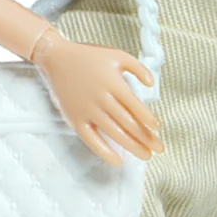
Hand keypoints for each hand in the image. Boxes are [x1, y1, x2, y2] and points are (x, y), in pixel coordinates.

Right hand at [30, 28, 163, 165]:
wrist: (57, 59)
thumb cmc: (90, 57)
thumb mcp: (118, 55)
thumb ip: (138, 68)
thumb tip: (152, 84)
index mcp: (113, 83)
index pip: (136, 106)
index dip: (148, 119)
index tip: (158, 129)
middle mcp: (101, 99)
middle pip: (127, 123)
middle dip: (145, 137)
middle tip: (159, 148)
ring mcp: (87, 111)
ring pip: (113, 133)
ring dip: (131, 146)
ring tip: (146, 154)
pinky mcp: (74, 119)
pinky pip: (90, 140)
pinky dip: (104, 152)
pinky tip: (118, 161)